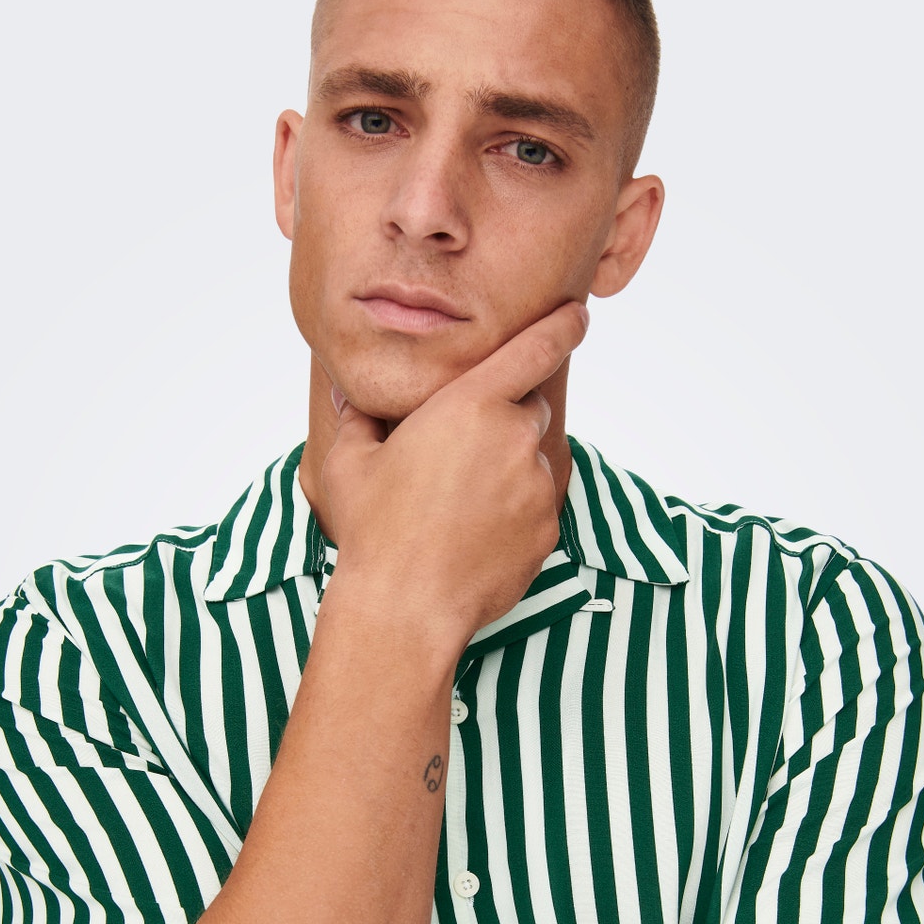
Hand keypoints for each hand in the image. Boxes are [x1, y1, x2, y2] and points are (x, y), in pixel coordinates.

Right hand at [322, 300, 588, 642]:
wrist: (406, 607)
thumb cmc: (372, 532)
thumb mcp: (349, 464)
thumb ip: (357, 420)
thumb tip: (345, 394)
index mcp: (472, 405)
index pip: (537, 348)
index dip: (563, 327)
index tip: (579, 316)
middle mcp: (514, 439)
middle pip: (529, 410)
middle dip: (502, 422)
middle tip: (459, 457)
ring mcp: (536, 487)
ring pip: (533, 461)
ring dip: (507, 470)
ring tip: (459, 505)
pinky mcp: (547, 530)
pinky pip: (538, 506)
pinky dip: (515, 512)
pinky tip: (474, 534)